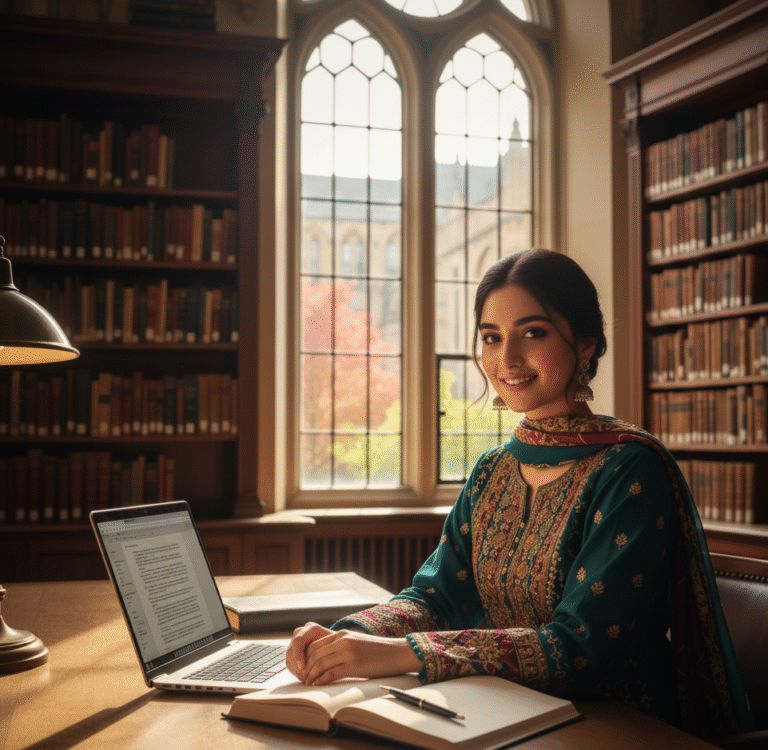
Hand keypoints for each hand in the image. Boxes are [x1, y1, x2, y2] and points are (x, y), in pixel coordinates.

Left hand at [286, 622, 421, 685]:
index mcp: (342, 634)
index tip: (303, 669)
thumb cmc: (378, 652)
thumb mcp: (356, 643)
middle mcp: (343, 640)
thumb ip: (341, 647)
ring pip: (320, 664)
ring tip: (307, 684)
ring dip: (311, 676)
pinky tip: (317, 686)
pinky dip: (320, 681)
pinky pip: (330, 674)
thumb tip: (324, 660)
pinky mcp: (354, 665)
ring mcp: (348, 652)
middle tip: (302, 679)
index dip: (305, 658)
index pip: (315, 645)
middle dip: (305, 668)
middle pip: (315, 654)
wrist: (397, 653)